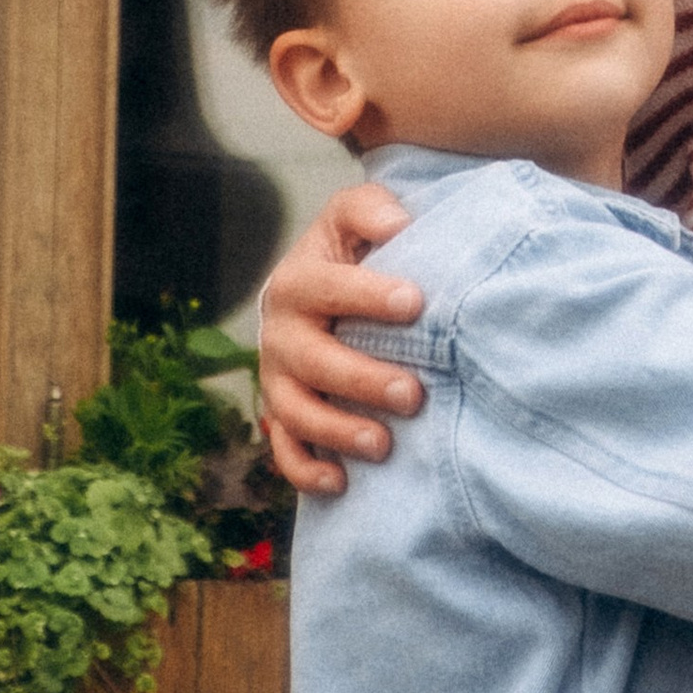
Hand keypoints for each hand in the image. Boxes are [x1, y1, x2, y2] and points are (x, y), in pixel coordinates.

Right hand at [255, 185, 421, 493]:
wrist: (314, 289)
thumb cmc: (346, 253)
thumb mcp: (352, 218)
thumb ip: (370, 210)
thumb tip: (397, 222)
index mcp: (297, 281)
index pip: (328, 288)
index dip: (368, 295)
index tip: (415, 303)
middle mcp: (279, 332)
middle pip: (313, 361)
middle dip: (361, 380)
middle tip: (413, 394)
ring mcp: (277, 378)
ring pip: (295, 412)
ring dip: (337, 431)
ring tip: (385, 443)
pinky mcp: (281, 414)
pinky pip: (285, 450)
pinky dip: (306, 470)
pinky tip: (341, 483)